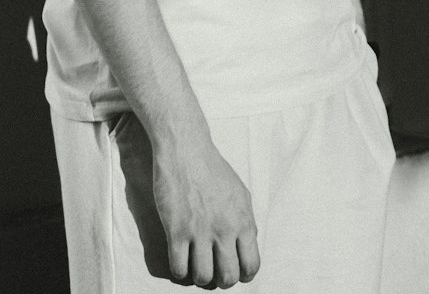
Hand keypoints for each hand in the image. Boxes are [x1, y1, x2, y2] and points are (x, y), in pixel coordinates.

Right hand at [146, 121, 260, 287]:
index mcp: (243, 220)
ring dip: (199, 277)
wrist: (185, 148)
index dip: (242, 274)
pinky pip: (179, 268)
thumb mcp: (239, 192)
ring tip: (195, 265)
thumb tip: (246, 245)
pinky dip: (179, 270)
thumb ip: (245, 221)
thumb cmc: (212, 168)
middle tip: (213, 269)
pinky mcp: (176, 229)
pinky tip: (179, 258)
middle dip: (221, 279)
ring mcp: (200, 231)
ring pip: (203, 278)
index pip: (251, 266)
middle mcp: (224, 229)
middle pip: (228, 277)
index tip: (233, 269)